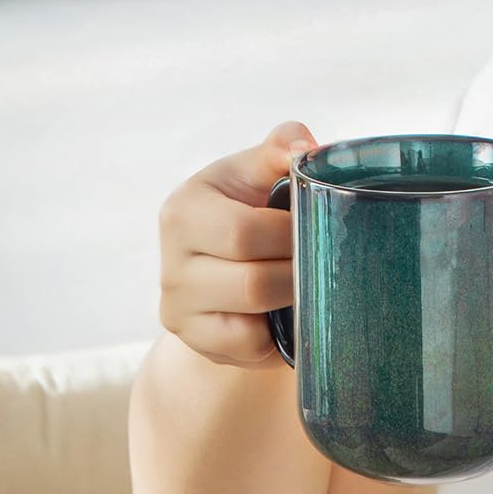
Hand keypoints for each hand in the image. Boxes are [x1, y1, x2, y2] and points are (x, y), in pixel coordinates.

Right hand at [157, 119, 317, 368]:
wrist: (228, 261)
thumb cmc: (253, 207)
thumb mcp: (261, 170)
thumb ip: (282, 147)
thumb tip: (307, 148)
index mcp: (186, 208)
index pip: (244, 233)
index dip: (291, 235)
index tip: (316, 227)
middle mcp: (171, 259)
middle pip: (252, 281)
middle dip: (297, 271)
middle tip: (321, 259)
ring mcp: (177, 304)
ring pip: (252, 314)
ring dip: (293, 299)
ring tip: (309, 281)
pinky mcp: (192, 338)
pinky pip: (248, 346)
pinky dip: (276, 331)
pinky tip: (285, 311)